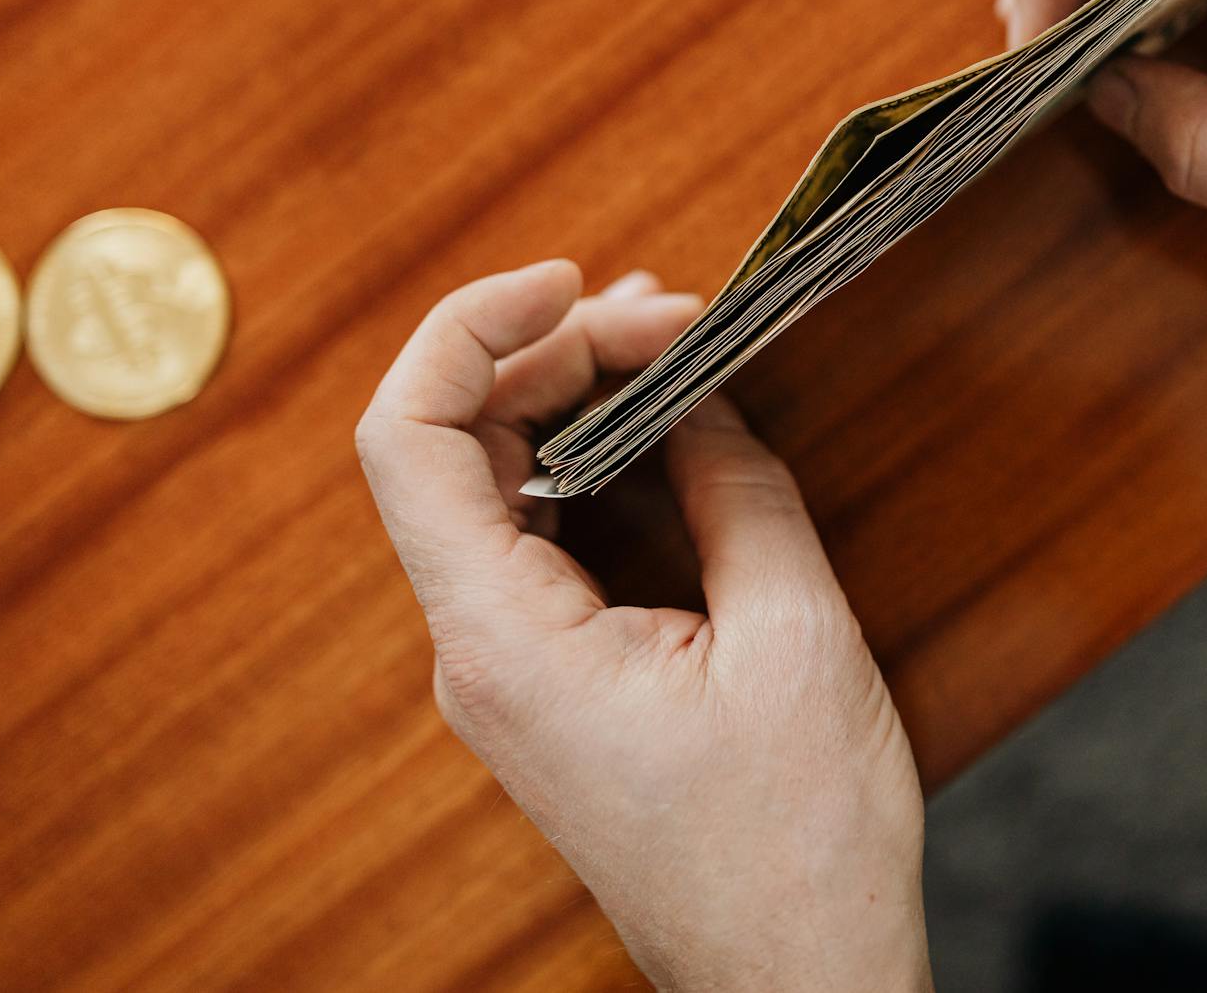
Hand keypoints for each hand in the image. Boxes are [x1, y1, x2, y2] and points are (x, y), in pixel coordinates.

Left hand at [355, 261, 929, 992]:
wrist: (796, 976)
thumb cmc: (796, 844)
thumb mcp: (793, 637)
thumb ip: (735, 490)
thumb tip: (700, 393)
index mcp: (507, 644)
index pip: (409, 439)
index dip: (469, 331)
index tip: (570, 283)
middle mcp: (479, 654)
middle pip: (453, 448)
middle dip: (549, 354)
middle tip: (669, 315)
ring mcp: (507, 671)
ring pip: (492, 488)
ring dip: (566, 400)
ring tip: (663, 340)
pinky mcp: (549, 681)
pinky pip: (535, 539)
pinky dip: (586, 463)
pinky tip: (657, 425)